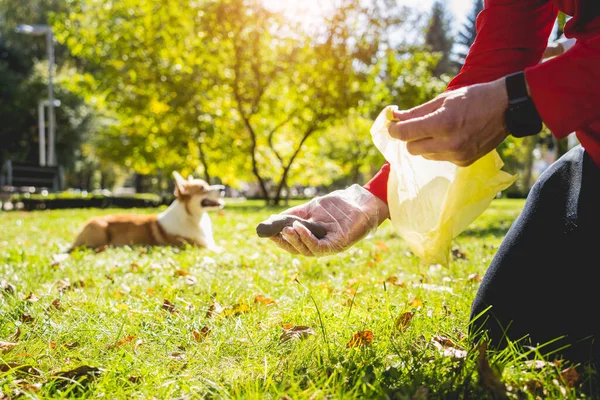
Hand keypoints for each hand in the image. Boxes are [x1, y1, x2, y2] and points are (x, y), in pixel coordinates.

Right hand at [266, 185, 388, 256]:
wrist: (362, 201)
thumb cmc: (339, 205)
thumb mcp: (312, 209)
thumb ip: (295, 215)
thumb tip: (273, 219)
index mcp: (313, 238)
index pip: (293, 244)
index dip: (279, 240)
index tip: (266, 232)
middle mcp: (320, 246)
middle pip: (298, 249)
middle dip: (284, 242)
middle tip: (274, 232)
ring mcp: (329, 246)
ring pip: (306, 250)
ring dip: (294, 240)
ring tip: (285, 229)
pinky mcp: (338, 244)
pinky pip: (319, 246)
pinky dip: (307, 238)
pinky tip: (298, 228)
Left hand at [388, 77, 509, 166]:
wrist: (507, 108)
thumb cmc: (473, 97)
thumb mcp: (443, 99)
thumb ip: (417, 112)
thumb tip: (395, 118)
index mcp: (443, 123)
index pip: (404, 134)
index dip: (394, 129)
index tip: (393, 125)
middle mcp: (449, 143)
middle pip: (411, 148)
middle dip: (410, 137)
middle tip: (418, 125)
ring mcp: (457, 155)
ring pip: (424, 155)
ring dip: (425, 143)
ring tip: (440, 129)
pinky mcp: (463, 162)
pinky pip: (439, 158)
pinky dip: (439, 149)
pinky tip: (452, 137)